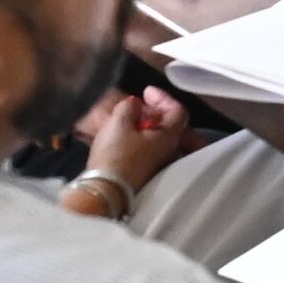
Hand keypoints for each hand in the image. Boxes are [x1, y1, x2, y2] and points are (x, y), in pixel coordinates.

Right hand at [78, 83, 191, 199]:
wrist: (105, 190)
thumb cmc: (115, 153)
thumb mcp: (119, 123)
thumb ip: (130, 107)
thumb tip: (135, 105)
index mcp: (170, 137)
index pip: (178, 111)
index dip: (163, 97)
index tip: (145, 92)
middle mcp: (171, 151)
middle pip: (172, 126)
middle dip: (157, 112)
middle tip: (140, 106)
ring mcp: (161, 165)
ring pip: (161, 139)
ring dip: (149, 126)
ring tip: (130, 120)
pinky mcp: (148, 174)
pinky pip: (152, 150)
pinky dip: (144, 139)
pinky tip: (127, 137)